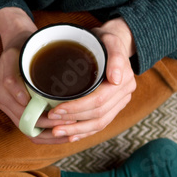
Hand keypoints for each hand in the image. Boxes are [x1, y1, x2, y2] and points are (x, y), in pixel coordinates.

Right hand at [0, 7, 78, 142]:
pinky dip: (46, 134)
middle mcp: (4, 102)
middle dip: (51, 129)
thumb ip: (14, 77)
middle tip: (72, 126)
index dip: (46, 120)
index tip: (65, 118)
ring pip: (30, 132)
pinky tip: (62, 135)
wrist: (18, 43)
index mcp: (4, 91)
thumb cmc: (22, 47)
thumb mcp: (15, 55)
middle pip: (28, 126)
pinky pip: (31, 129)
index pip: (25, 114)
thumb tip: (23, 100)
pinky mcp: (17, 110)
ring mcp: (10, 107)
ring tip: (70, 134)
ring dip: (50, 136)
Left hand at [42, 18, 136, 143]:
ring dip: (77, 131)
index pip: (98, 100)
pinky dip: (85, 132)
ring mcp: (120, 102)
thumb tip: (116, 79)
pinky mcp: (113, 107)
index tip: (56, 110)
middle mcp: (124, 94)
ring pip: (99, 123)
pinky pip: (100, 124)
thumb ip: (115, 57)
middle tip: (52, 123)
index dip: (77, 108)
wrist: (113, 43)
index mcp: (124, 80)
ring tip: (57, 132)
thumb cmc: (104, 40)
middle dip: (74, 121)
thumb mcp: (109, 40)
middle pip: (99, 115)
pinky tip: (71, 136)